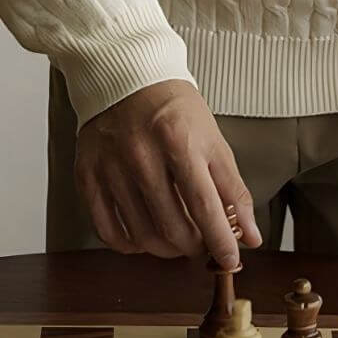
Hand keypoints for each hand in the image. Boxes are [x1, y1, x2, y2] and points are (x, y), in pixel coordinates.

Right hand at [75, 78, 262, 267]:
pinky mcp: (88, 175)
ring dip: (166, 249)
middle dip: (194, 246)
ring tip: (177, 239)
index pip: (204, 205)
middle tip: (202, 243)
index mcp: (179, 140)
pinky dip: (130, 245)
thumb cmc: (176, 110)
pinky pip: (107, 231)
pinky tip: (144, 236)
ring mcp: (111, 166)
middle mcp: (142, 154)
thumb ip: (232, 188)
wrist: (128, 78)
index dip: (220, 240)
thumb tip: (250, 235)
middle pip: (172, 226)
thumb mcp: (213, 139)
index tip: (231, 259)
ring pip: (141, 235)